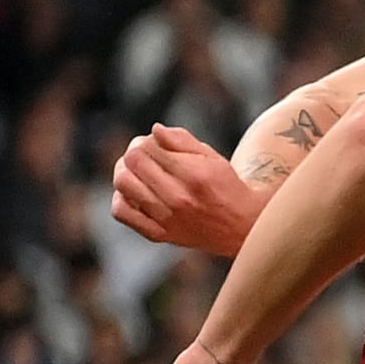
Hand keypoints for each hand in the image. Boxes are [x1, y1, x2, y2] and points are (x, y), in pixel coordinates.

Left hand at [112, 125, 262, 254]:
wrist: (243, 227)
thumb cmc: (227, 188)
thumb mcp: (213, 158)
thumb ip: (183, 140)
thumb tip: (155, 129)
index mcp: (195, 175)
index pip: (148, 147)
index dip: (147, 140)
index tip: (155, 144)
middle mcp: (180, 198)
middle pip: (132, 162)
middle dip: (135, 152)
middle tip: (144, 154)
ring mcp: (167, 218)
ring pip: (123, 183)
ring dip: (124, 171)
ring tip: (137, 171)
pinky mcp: (159, 234)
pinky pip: (121, 212)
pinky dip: (121, 198)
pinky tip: (134, 193)